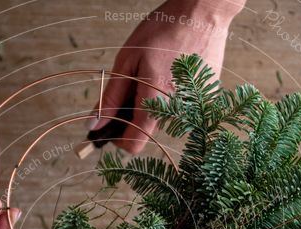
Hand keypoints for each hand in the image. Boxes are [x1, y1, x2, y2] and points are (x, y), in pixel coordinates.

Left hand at [89, 0, 242, 153]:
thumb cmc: (164, 30)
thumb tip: (94, 124)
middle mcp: (178, 112)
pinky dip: (173, 93)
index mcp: (156, 104)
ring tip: (156, 72)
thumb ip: (110, 97)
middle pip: (148, 129)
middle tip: (134, 83)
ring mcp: (195, 107)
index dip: (118, 137)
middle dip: (135, 113)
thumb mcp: (127, 61)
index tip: (111, 124)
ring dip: (154, 102)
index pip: (134, 144)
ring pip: (164, 117)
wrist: (204, 13)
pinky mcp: (207, 98)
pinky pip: (181, 105)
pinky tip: (173, 70)